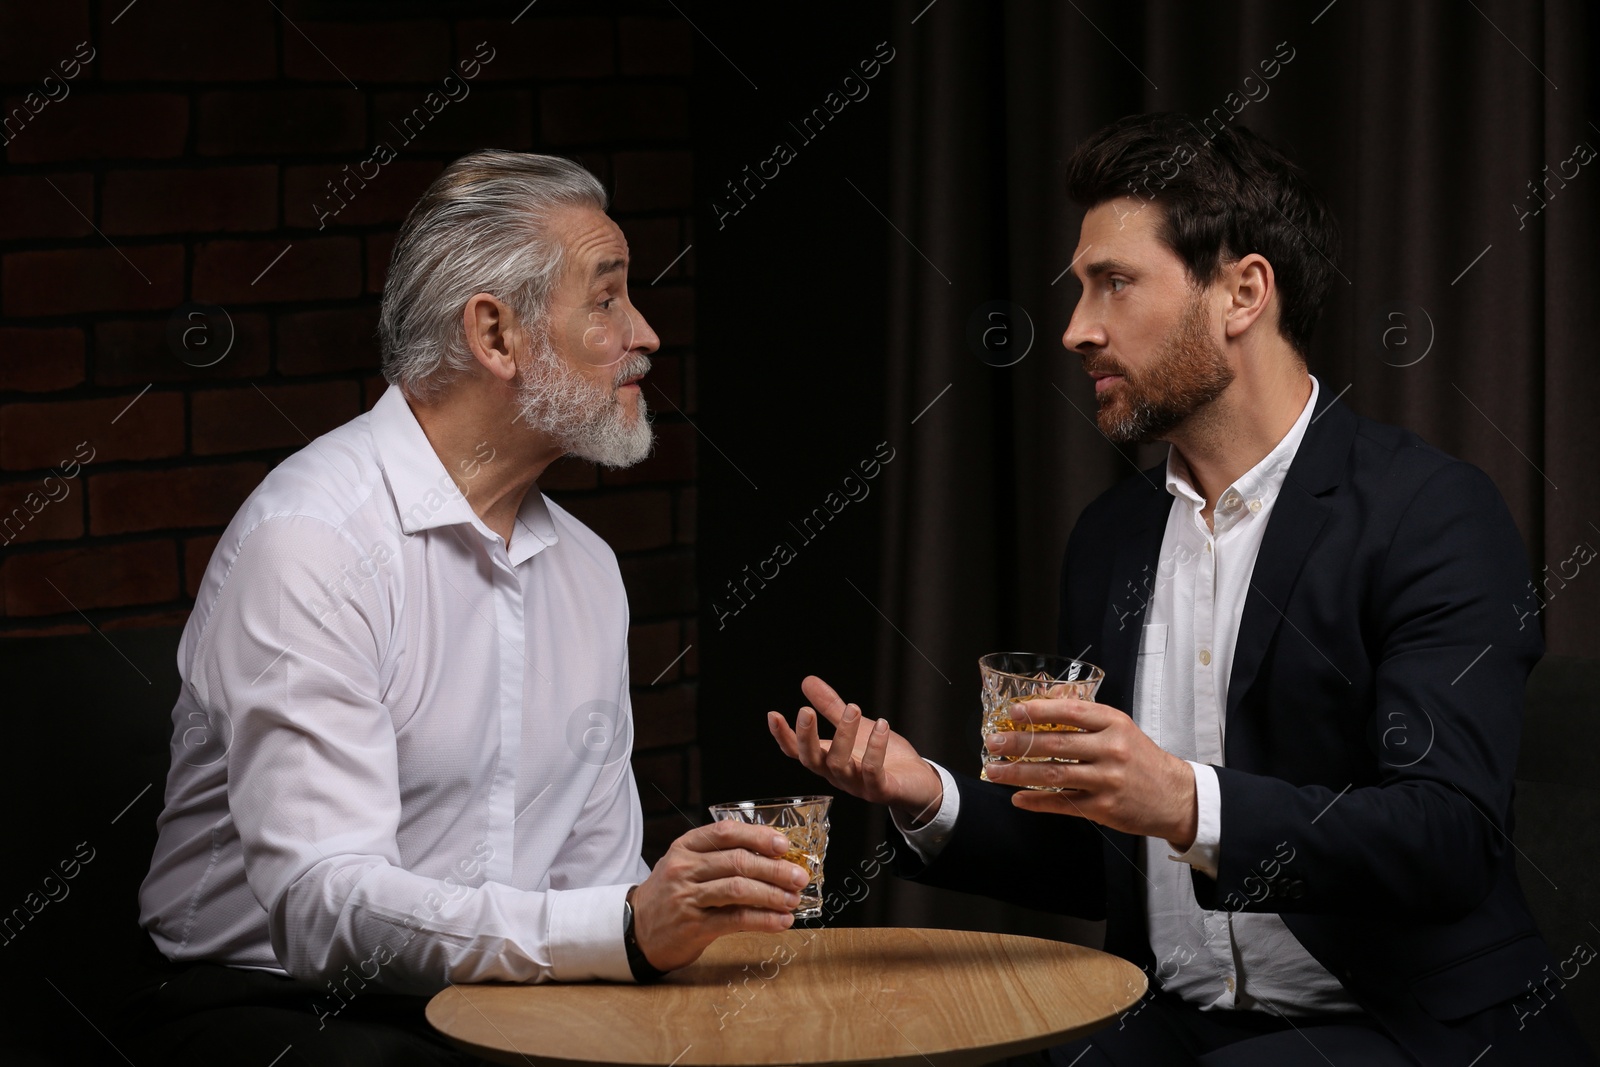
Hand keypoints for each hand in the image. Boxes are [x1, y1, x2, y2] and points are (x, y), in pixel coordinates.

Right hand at [629, 821, 809, 971]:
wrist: (635, 930)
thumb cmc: (671, 894)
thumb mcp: (687, 866)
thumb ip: (720, 858)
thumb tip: (774, 859)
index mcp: (686, 846)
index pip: (726, 833)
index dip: (759, 836)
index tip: (784, 845)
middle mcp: (684, 868)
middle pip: (738, 862)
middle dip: (775, 869)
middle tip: (799, 877)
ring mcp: (687, 897)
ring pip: (739, 889)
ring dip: (773, 895)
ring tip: (793, 900)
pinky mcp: (693, 925)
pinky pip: (735, 919)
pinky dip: (763, 920)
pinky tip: (780, 921)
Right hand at [767, 675, 943, 828]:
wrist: (918, 783)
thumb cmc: (885, 757)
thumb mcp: (855, 727)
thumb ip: (831, 707)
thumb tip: (807, 681)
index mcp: (828, 760)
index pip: (797, 752)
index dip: (783, 736)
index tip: (773, 714)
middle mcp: (838, 775)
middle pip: (812, 761)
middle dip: (806, 736)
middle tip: (806, 710)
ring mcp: (857, 785)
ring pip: (840, 764)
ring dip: (844, 734)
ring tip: (853, 708)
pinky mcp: (880, 790)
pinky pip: (873, 771)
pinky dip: (875, 748)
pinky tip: (882, 726)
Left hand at [982, 696, 1198, 848]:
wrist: (1175, 796)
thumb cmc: (1141, 758)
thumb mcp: (1119, 726)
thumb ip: (1084, 712)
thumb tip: (1045, 697)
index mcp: (1114, 723)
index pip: (1071, 712)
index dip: (1039, 711)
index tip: (1012, 713)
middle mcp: (1111, 749)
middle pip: (1056, 744)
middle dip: (1019, 743)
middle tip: (992, 743)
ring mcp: (1107, 780)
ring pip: (1054, 775)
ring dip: (1018, 773)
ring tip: (994, 771)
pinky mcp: (1104, 807)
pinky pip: (1063, 802)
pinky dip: (1037, 801)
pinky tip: (1018, 798)